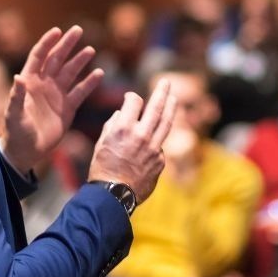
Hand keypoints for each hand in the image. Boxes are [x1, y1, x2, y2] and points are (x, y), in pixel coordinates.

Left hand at [3, 26, 103, 173]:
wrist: (25, 152)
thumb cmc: (15, 133)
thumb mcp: (13, 115)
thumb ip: (16, 96)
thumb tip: (18, 76)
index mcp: (29, 82)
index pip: (39, 56)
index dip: (47, 43)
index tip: (58, 31)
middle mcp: (44, 84)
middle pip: (57, 59)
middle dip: (67, 45)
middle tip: (78, 30)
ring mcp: (56, 95)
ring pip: (70, 73)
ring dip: (80, 61)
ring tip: (90, 50)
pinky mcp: (67, 108)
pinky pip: (80, 92)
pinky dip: (89, 83)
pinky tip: (99, 74)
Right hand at [88, 80, 177, 202]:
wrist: (113, 194)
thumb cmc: (102, 167)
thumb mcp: (102, 142)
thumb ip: (113, 125)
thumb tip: (122, 114)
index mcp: (123, 128)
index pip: (134, 101)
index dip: (131, 97)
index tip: (130, 98)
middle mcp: (141, 135)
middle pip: (156, 107)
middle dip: (162, 92)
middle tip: (166, 82)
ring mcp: (153, 148)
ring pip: (166, 123)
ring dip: (171, 108)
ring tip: (174, 98)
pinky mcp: (160, 160)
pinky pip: (160, 145)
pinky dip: (157, 138)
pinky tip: (154, 138)